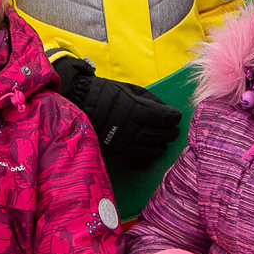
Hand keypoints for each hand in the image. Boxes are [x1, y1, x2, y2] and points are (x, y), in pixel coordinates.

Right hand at [54, 55, 183, 170]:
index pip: (167, 118)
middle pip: (163, 136)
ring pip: (153, 151)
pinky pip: (137, 163)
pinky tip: (148, 152)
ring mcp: (123, 144)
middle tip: (172, 130)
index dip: (174, 117)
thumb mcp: (131, 90)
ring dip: (161, 147)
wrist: (79, 103)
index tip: (174, 117)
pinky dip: (147, 159)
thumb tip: (167, 111)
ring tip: (161, 142)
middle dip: (171, 133)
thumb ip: (151, 101)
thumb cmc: (107, 93)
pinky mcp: (115, 155)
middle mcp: (132, 129)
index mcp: (138, 110)